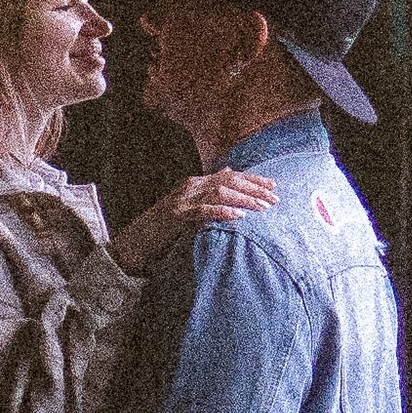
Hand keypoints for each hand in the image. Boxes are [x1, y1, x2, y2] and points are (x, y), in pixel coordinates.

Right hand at [112, 163, 279, 272]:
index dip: (253, 179)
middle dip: (254, 188)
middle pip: (228, 180)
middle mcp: (190, 186)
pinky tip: (239, 217)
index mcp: (195, 182)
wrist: (136, 241)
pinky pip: (204, 211)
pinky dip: (223, 212)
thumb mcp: (190, 204)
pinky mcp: (176, 215)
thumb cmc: (165, 226)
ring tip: (263, 207)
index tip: (273, 185)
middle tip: (275, 198)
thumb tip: (229, 172)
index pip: (229, 175)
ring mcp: (182, 199)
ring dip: (244, 199)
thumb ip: (209, 190)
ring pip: (219, 192)